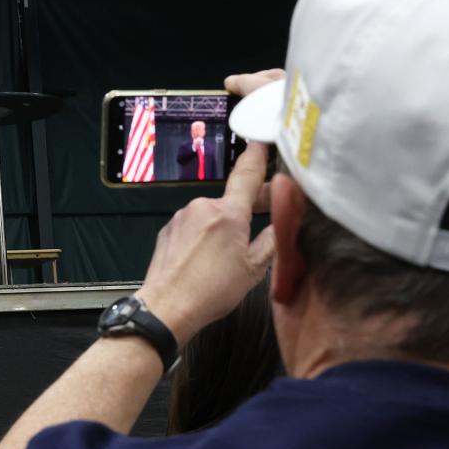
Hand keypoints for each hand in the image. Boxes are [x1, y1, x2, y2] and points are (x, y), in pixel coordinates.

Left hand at [135, 69, 283, 345]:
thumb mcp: (253, 270)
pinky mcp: (169, 229)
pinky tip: (207, 257)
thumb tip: (282, 224)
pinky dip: (205, 235)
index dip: (258, 156)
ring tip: (230, 255)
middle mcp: (204, 207)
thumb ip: (271, 241)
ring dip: (225, 225)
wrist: (166, 307)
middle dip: (250, 207)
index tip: (262, 141)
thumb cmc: (210, 292)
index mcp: (229, 214)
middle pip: (233, 199)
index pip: (248, 175)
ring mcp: (183, 217)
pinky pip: (194, 225)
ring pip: (213, 214)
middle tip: (265, 222)